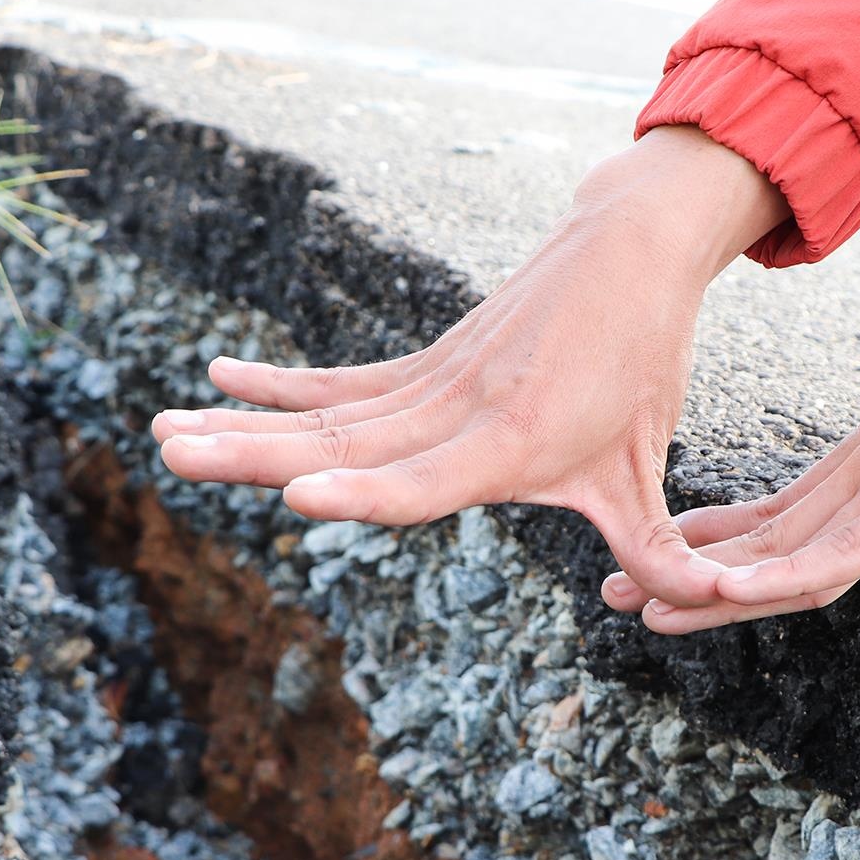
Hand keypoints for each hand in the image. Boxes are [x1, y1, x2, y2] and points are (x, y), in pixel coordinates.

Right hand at [150, 126, 787, 607]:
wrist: (626, 254)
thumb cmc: (639, 368)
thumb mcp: (645, 468)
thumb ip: (653, 548)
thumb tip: (698, 604)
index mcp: (512, 445)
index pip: (426, 480)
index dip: (364, 494)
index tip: (298, 496)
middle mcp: (458, 413)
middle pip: (344, 442)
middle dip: (254, 454)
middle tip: (172, 455)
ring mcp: (431, 383)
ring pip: (325, 413)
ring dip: (242, 424)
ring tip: (161, 430)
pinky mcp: (420, 365)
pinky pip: (339, 381)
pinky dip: (280, 383)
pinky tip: (216, 377)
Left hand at [605, 206, 859, 633]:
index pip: (772, 521)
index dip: (712, 550)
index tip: (656, 570)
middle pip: (760, 542)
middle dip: (685, 574)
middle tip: (612, 593)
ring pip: (786, 553)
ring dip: (715, 585)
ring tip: (648, 608)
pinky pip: (846, 549)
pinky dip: (789, 575)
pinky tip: (737, 592)